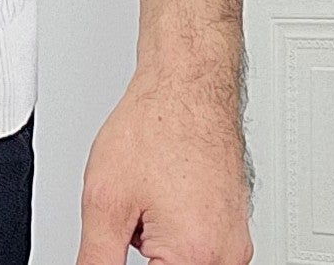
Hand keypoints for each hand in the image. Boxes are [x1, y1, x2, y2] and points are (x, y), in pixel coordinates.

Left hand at [75, 65, 253, 264]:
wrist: (188, 86)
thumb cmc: (156, 127)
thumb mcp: (105, 201)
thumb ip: (96, 258)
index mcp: (196, 256)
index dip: (122, 262)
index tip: (121, 237)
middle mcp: (227, 256)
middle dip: (143, 254)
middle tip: (133, 215)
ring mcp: (236, 242)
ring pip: (184, 262)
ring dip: (158, 247)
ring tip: (146, 197)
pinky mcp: (235, 227)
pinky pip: (200, 247)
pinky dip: (174, 231)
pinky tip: (162, 195)